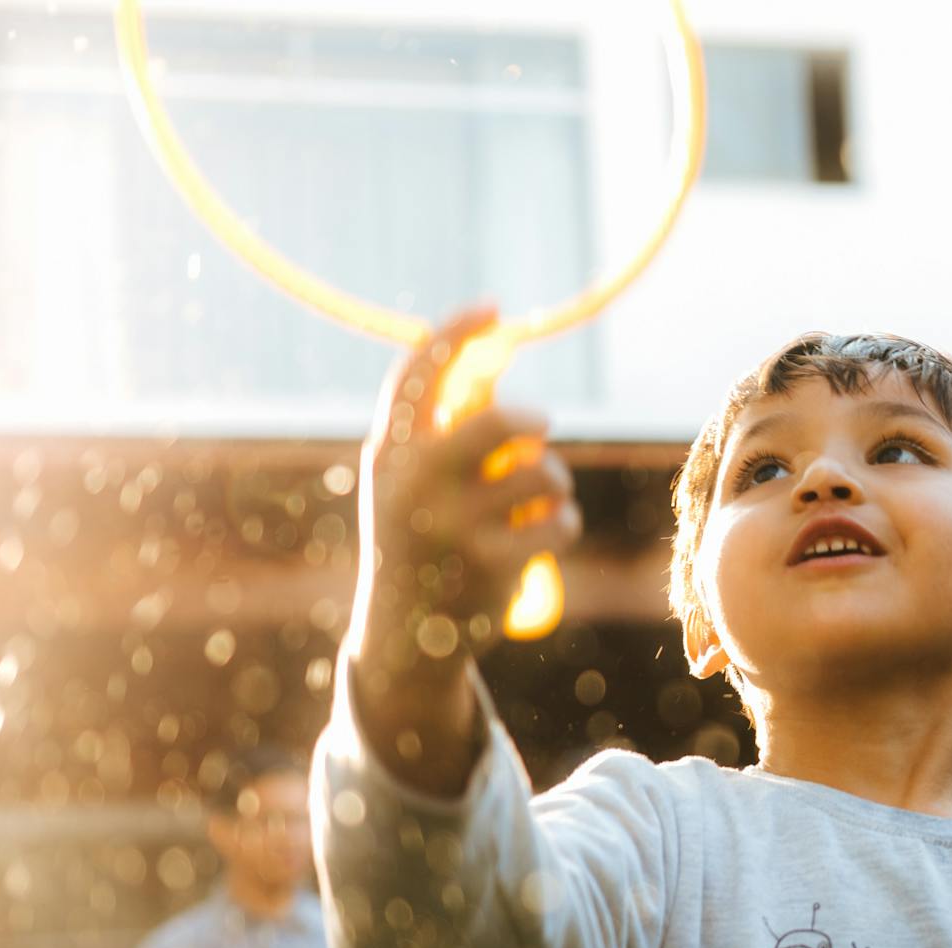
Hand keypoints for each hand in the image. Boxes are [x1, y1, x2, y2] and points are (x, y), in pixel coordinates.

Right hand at [357, 305, 580, 660]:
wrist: (405, 634)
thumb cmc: (416, 540)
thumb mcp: (408, 483)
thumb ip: (437, 431)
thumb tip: (490, 365)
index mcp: (388, 454)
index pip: (417, 376)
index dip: (454, 333)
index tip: (492, 309)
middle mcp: (413, 485)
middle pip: (497, 422)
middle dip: (532, 423)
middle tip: (538, 432)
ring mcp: (451, 526)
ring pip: (540, 473)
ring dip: (555, 481)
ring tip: (544, 499)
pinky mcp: (489, 564)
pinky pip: (557, 522)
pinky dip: (563, 524)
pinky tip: (547, 535)